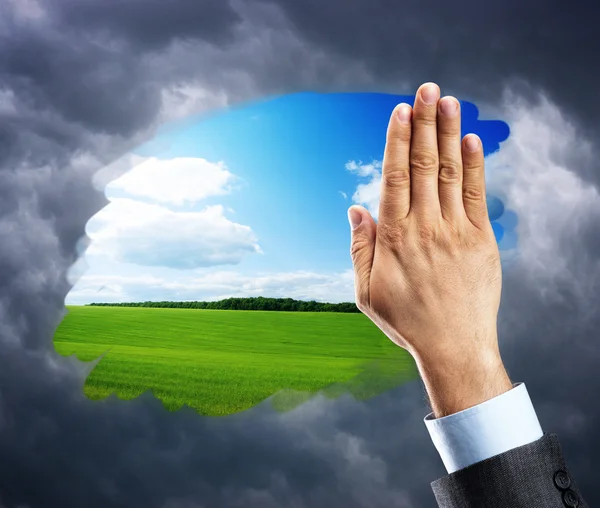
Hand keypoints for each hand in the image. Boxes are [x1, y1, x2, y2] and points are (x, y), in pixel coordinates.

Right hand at [348, 82, 511, 416]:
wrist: (454, 347)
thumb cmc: (406, 321)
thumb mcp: (366, 291)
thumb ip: (360, 247)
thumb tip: (355, 207)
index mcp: (395, 237)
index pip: (395, 176)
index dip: (398, 140)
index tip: (400, 111)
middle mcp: (425, 227)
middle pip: (425, 164)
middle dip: (425, 123)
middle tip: (426, 89)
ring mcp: (456, 232)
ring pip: (452, 172)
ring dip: (449, 134)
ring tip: (448, 102)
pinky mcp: (481, 241)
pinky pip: (478, 195)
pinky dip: (475, 165)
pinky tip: (471, 140)